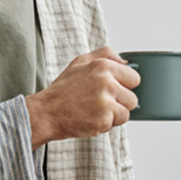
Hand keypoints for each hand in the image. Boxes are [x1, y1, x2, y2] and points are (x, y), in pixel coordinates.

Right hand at [25, 47, 139, 147]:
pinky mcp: (103, 119)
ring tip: (96, 110)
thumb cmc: (63, 90)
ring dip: (115, 114)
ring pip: (127, 111)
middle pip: (133, 97)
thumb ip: (105, 55)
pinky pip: (117, 123)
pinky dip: (107, 124)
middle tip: (102, 102)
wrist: (46, 113)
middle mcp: (106, 82)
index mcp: (103, 66)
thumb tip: (126, 61)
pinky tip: (92, 118)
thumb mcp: (80, 62)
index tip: (113, 90)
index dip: (125, 86)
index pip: (134, 78)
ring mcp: (105, 101)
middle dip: (121, 102)